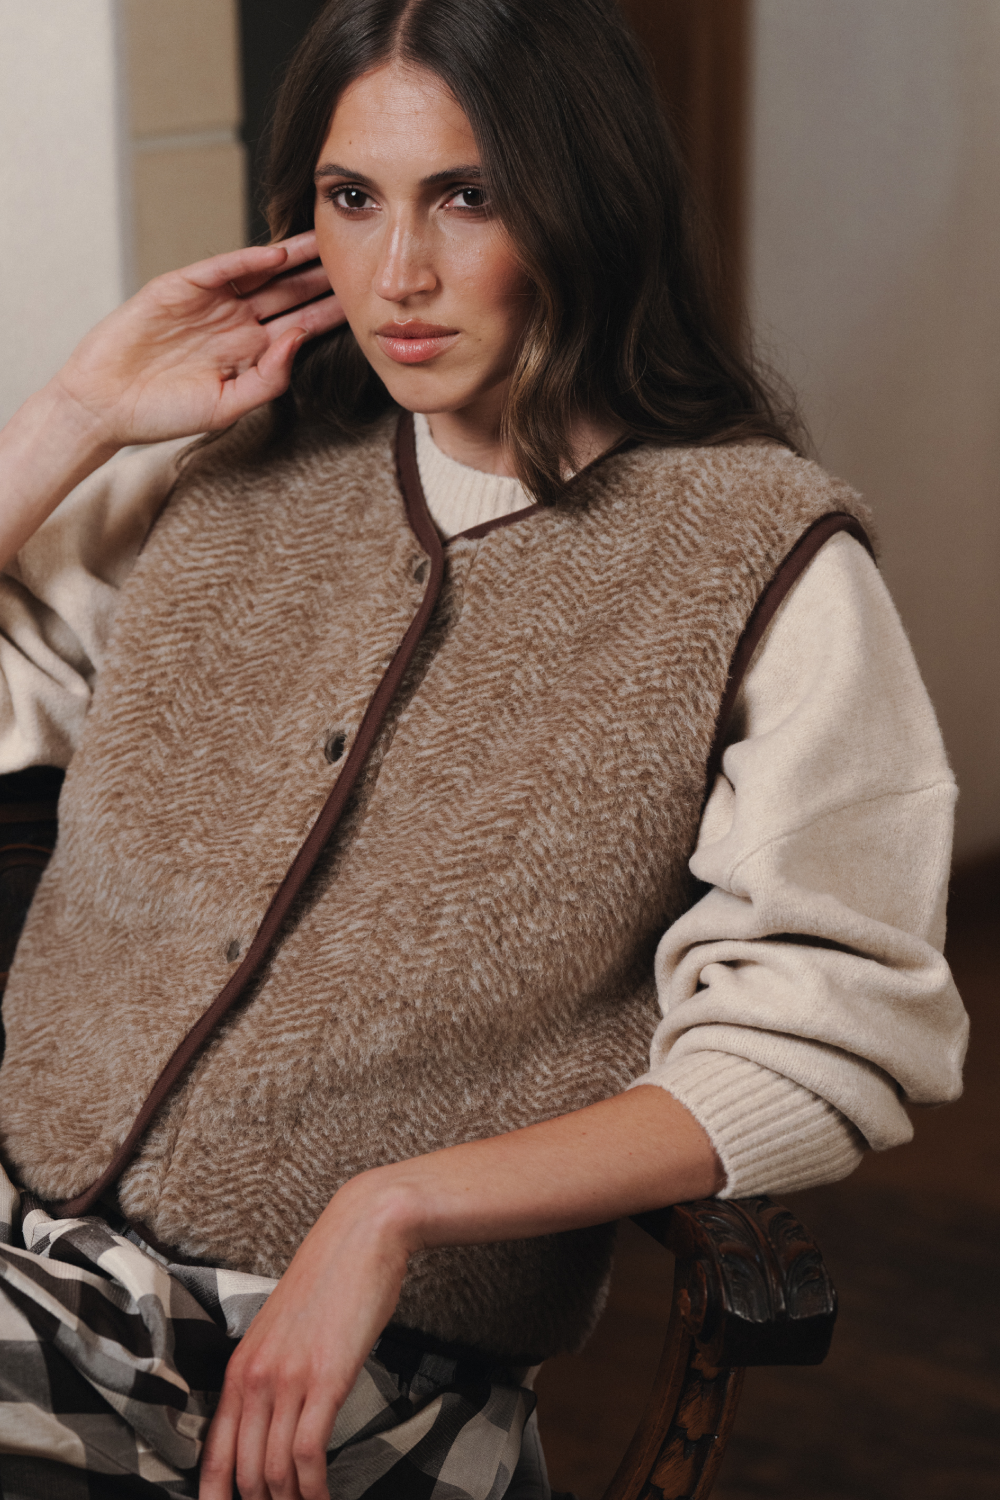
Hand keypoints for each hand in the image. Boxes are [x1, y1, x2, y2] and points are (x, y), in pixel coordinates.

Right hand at [51, 232, 344, 449]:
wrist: (105, 406)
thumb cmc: (163, 414)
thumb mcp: (228, 406)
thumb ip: (269, 378)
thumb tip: (299, 339)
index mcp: (250, 354)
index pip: (300, 328)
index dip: (329, 315)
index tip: (362, 305)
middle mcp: (235, 324)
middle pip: (288, 295)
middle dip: (321, 277)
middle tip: (357, 258)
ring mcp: (209, 304)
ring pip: (260, 275)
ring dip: (293, 258)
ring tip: (326, 240)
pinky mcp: (180, 288)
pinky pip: (220, 269)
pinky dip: (247, 260)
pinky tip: (277, 254)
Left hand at [198, 1178, 413, 1499]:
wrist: (362, 1233)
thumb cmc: (331, 1280)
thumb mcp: (286, 1330)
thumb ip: (274, 1372)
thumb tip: (275, 1420)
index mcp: (240, 1367)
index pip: (213, 1456)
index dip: (216, 1499)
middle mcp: (255, 1376)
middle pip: (242, 1472)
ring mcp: (289, 1378)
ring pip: (274, 1470)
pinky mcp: (326, 1377)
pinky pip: (309, 1453)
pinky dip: (315, 1489)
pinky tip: (325, 1499)